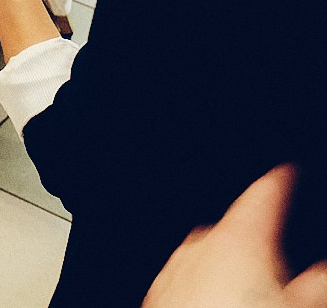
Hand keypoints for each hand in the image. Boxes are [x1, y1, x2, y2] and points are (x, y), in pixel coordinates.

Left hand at [144, 166, 326, 307]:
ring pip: (208, 258)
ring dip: (230, 269)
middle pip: (235, 229)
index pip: (264, 194)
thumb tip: (326, 270)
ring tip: (253, 297)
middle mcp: (200, 246)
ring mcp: (174, 271)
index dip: (280, 183)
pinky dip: (206, 288)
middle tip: (281, 267)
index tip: (287, 173)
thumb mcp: (302, 306)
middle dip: (257, 242)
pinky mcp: (158, 298)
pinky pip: (188, 282)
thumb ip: (319, 282)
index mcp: (239, 239)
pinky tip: (221, 307)